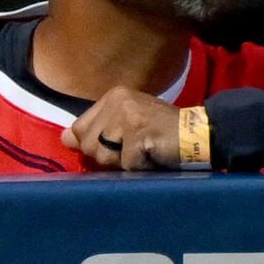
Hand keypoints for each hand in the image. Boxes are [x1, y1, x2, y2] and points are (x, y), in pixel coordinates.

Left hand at [64, 87, 192, 172]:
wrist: (199, 134)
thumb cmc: (160, 134)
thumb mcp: (124, 126)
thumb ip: (95, 131)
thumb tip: (64, 138)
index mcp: (112, 96)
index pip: (78, 130)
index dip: (95, 145)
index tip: (119, 144)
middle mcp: (118, 100)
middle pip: (88, 145)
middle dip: (109, 157)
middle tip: (135, 148)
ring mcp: (128, 115)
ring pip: (103, 156)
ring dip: (124, 163)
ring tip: (144, 150)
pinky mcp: (139, 132)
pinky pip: (126, 164)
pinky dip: (140, 167)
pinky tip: (154, 155)